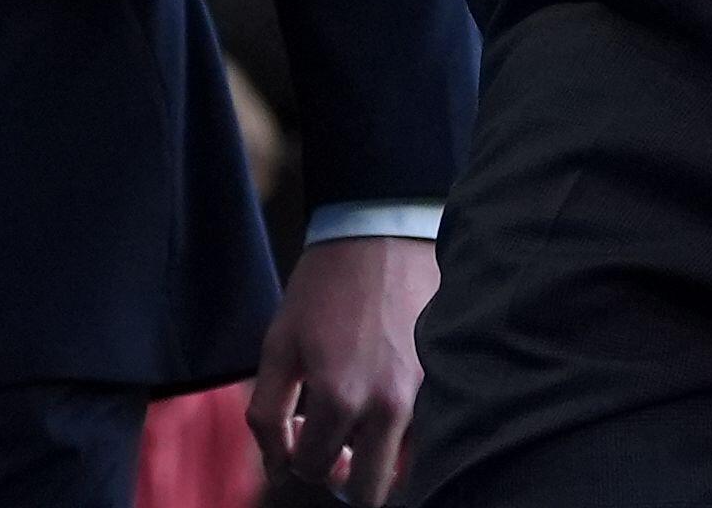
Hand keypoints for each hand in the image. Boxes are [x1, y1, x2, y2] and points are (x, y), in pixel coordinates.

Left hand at [249, 234, 437, 505]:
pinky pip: (425, 432)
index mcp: (341, 396)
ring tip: (359, 414)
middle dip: (341, 476)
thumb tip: (278, 469)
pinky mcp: (444, 377)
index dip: (295, 455)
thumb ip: (267, 416)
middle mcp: (389, 404)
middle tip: (331, 444)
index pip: (314, 469)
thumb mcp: (278, 345)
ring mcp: (424, 392)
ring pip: (401, 466)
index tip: (297, 424)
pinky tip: (386, 394)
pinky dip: (405, 432)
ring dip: (376, 456)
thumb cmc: (324, 286)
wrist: (382, 230)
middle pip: (367, 491)